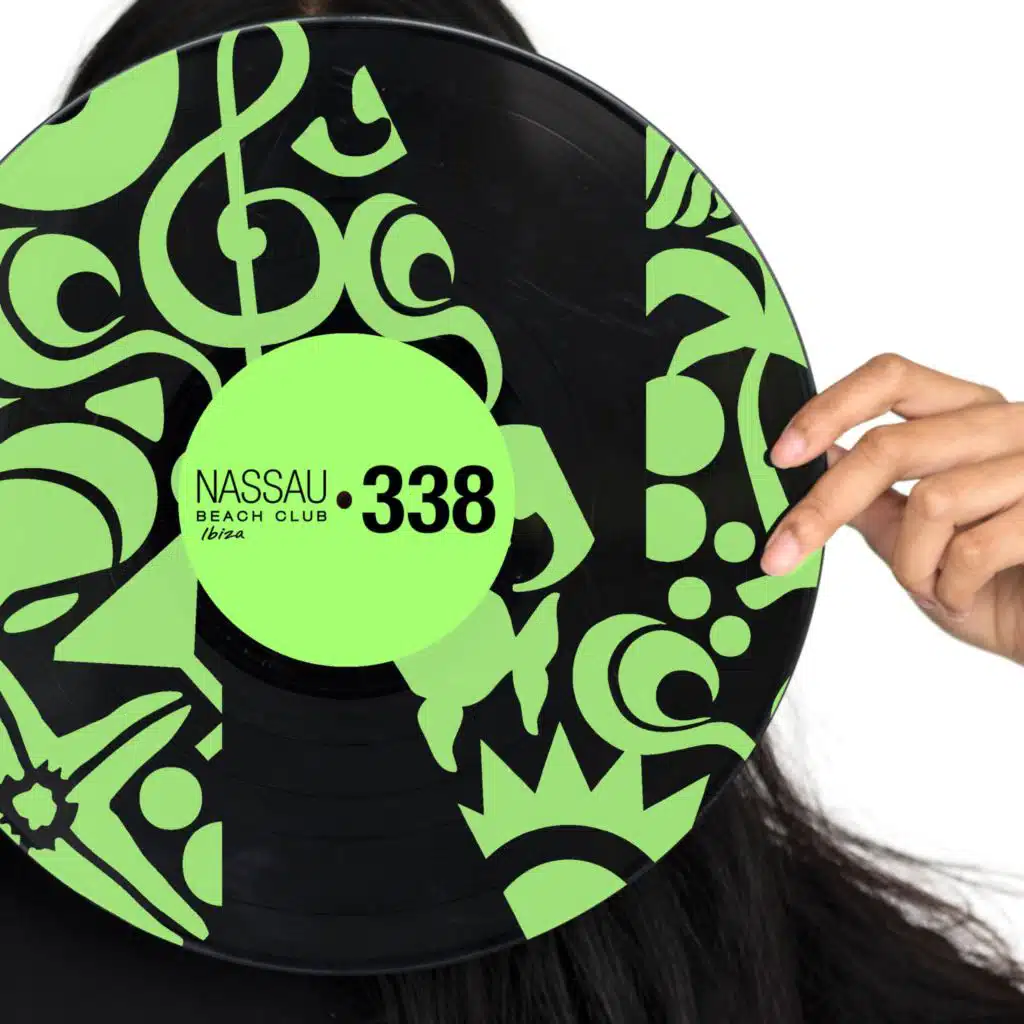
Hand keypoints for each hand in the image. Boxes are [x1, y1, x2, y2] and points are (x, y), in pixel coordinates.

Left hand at [761, 353, 1023, 664]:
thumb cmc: (1002, 585)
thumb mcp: (921, 538)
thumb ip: (874, 496)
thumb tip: (815, 460)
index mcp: (971, 416)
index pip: (891, 378)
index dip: (829, 410)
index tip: (781, 454)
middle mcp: (1010, 425)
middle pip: (888, 445)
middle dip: (824, 507)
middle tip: (781, 553)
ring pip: (930, 501)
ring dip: (911, 564)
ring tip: (931, 588)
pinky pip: (973, 549)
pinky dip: (949, 588)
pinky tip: (963, 598)